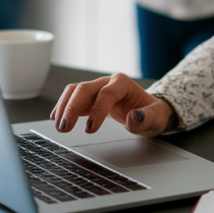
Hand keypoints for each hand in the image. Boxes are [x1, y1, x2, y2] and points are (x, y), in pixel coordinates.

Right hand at [49, 73, 175, 136]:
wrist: (150, 110)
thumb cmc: (153, 113)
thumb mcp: (156, 118)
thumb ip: (147, 118)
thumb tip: (133, 118)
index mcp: (123, 83)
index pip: (106, 94)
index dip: (97, 110)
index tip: (90, 129)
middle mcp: (107, 83)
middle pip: (84, 89)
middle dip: (72, 107)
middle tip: (64, 127)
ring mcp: (98, 89)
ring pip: (75, 91)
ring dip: (64, 107)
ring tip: (59, 125)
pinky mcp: (91, 98)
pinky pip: (74, 98)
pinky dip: (64, 107)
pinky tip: (57, 118)